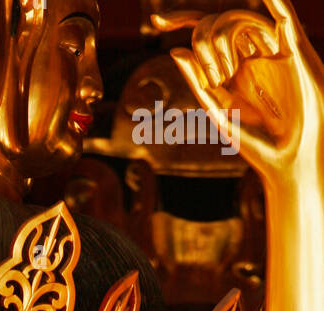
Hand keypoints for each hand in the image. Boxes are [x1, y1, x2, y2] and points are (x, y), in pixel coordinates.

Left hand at [155, 0, 323, 179]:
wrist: (287, 157)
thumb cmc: (256, 141)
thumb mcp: (219, 111)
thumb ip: (197, 81)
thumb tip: (174, 50)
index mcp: (228, 65)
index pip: (204, 32)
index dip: (181, 18)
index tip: (156, 22)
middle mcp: (247, 52)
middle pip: (217, 22)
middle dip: (205, 42)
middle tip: (214, 77)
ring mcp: (269, 48)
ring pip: (240, 18)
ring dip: (224, 36)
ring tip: (226, 74)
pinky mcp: (292, 50)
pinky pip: (284, 17)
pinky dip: (276, 2)